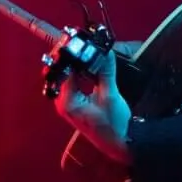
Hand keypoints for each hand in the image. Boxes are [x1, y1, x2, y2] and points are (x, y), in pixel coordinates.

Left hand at [54, 45, 132, 163]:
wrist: (120, 143)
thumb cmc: (114, 124)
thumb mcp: (110, 95)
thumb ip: (105, 71)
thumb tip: (105, 51)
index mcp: (67, 101)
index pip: (64, 71)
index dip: (70, 53)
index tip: (77, 38)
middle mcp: (62, 102)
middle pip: (61, 72)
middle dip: (70, 55)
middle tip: (79, 38)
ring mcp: (67, 103)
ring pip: (66, 76)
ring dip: (74, 62)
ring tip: (84, 45)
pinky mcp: (74, 103)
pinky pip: (72, 82)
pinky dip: (78, 71)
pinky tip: (86, 60)